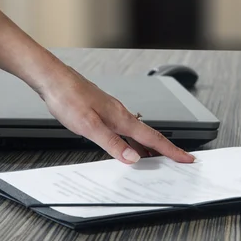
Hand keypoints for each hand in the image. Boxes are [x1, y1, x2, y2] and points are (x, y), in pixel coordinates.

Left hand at [37, 67, 194, 164]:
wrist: (54, 80)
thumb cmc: (69, 98)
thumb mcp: (89, 126)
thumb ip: (112, 143)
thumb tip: (132, 157)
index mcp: (122, 119)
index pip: (154, 138)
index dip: (172, 150)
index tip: (186, 157)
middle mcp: (121, 115)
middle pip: (150, 136)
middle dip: (166, 149)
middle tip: (179, 160)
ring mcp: (113, 113)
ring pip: (138, 133)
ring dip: (150, 146)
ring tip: (157, 159)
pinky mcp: (104, 112)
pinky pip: (126, 129)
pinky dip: (134, 140)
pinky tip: (128, 145)